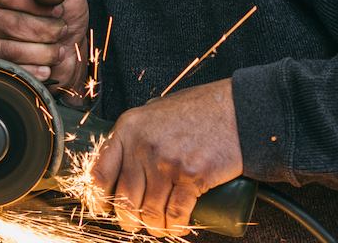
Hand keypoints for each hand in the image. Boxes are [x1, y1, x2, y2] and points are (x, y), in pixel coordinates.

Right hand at [0, 0, 88, 98]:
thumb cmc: (63, 6)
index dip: (36, 5)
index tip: (58, 10)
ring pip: (8, 50)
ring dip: (42, 52)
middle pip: (9, 24)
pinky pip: (8, 71)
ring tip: (57, 49)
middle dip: (44, 30)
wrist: (66, 42)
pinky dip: (33, 70)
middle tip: (61, 30)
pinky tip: (47, 66)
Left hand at [91, 79, 243, 236]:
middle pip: (124, 198)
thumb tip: (126, 154)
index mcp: (130, 128)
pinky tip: (176, 228)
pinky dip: (174, 227)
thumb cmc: (202, 109)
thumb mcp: (159, 110)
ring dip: (154, 227)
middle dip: (129, 219)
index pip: (100, 172)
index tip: (104, 209)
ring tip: (160, 228)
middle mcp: (143, 145)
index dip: (99, 198)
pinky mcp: (191, 177)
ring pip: (149, 211)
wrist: (239, 111)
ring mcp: (167, 162)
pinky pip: (175, 214)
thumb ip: (141, 130)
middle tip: (136, 223)